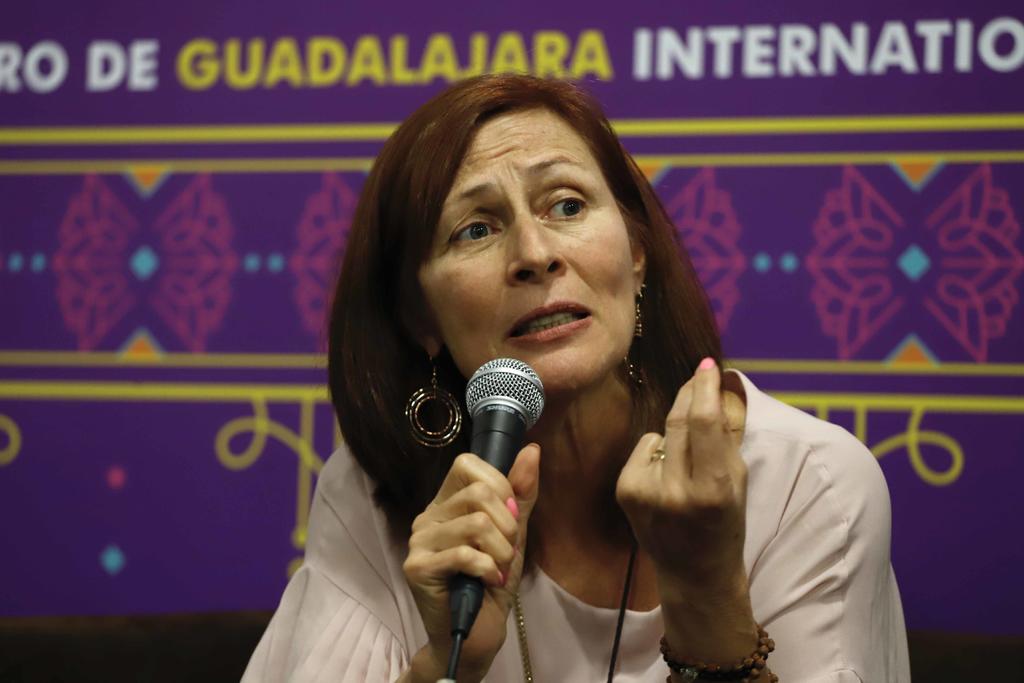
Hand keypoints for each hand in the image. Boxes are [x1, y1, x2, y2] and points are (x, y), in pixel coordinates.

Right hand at [402, 444, 540, 682]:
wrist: (474, 636)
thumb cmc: (491, 582)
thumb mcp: (513, 534)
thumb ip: (521, 494)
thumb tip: (531, 450)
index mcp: (447, 502)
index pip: (467, 464)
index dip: (499, 484)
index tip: (511, 516)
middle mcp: (428, 516)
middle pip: (478, 493)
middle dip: (508, 524)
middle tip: (507, 551)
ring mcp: (419, 542)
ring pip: (476, 524)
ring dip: (502, 552)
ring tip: (499, 570)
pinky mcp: (417, 568)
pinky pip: (464, 554)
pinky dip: (488, 569)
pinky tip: (489, 581)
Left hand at [616, 358, 747, 592]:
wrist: (694, 573)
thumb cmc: (725, 524)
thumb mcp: (738, 481)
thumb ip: (727, 433)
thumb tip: (718, 384)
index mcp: (713, 489)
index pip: (705, 423)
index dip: (704, 388)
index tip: (708, 365)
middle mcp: (676, 490)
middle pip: (679, 420)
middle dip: (690, 392)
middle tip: (699, 374)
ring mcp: (645, 492)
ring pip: (661, 432)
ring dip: (677, 431)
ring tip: (690, 460)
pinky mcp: (625, 491)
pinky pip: (645, 448)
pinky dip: (657, 452)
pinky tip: (666, 476)